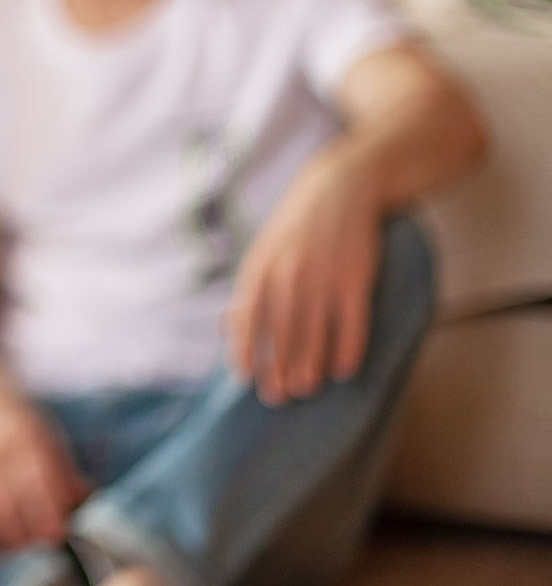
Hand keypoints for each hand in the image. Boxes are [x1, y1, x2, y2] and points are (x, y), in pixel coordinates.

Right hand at [0, 387, 88, 549]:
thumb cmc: (14, 419)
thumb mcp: (45, 435)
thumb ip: (64, 471)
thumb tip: (87, 505)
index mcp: (22, 436)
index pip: (36, 485)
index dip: (47, 516)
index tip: (56, 536)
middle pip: (1, 509)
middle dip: (21, 537)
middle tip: (34, 546)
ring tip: (10, 547)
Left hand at [227, 156, 380, 405]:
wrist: (340, 188)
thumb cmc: (296, 228)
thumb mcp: (264, 251)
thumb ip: (250, 290)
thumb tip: (228, 329)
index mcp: (261, 266)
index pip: (247, 315)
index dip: (244, 348)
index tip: (243, 378)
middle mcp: (289, 272)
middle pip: (279, 328)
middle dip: (275, 364)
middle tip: (275, 397)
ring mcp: (323, 274)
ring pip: (314, 328)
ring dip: (308, 361)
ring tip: (304, 389)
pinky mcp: (356, 276)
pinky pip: (352, 319)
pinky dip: (348, 346)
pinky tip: (344, 369)